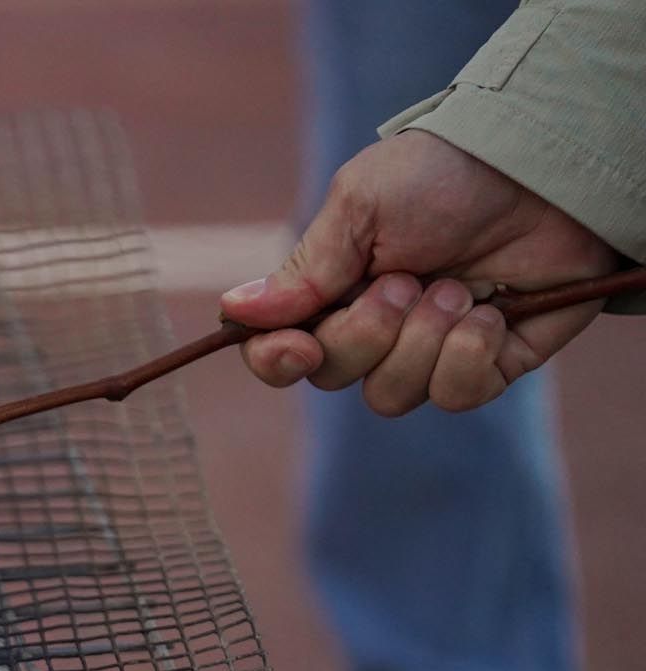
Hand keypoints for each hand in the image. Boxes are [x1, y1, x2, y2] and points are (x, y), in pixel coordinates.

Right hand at [221, 130, 619, 415]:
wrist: (542, 168)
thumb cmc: (444, 175)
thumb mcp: (360, 206)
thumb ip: (304, 269)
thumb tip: (233, 311)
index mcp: (335, 292)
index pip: (281, 354)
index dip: (278, 361)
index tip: (299, 347)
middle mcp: (377, 330)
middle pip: (334, 378)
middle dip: (368, 334)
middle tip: (408, 281)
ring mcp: (432, 351)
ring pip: (392, 396)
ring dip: (423, 340)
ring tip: (457, 288)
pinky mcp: (490, 365)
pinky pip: (457, 396)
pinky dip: (470, 354)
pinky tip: (492, 310)